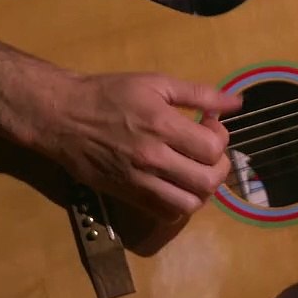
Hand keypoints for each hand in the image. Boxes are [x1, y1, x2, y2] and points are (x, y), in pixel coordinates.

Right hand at [34, 72, 242, 219]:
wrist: (62, 116)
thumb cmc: (109, 94)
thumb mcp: (155, 83)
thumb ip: (198, 93)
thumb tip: (236, 102)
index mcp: (161, 126)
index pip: (211, 149)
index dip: (220, 139)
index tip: (209, 126)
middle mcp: (152, 159)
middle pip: (207, 182)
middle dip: (218, 168)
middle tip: (207, 153)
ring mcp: (139, 182)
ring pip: (189, 204)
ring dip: (201, 190)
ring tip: (194, 172)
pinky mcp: (128, 196)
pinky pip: (166, 214)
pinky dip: (180, 205)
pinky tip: (177, 186)